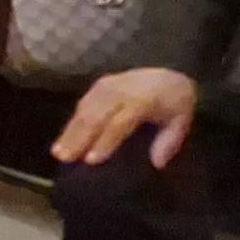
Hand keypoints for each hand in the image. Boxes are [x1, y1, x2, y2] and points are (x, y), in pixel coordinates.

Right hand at [52, 67, 199, 168]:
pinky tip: (64, 139)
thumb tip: (157, 163)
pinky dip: (71, 123)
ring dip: (69, 132)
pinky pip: (82, 105)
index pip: (119, 122)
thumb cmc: (175, 104)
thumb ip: (169, 142)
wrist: (168, 76)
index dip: (105, 141)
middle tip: (64, 158)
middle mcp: (120, 90)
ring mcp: (107, 86)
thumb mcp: (181, 122)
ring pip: (84, 110)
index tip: (91, 160)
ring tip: (58, 152)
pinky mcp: (98, 86)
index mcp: (142, 99)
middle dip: (78, 138)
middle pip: (95, 116)